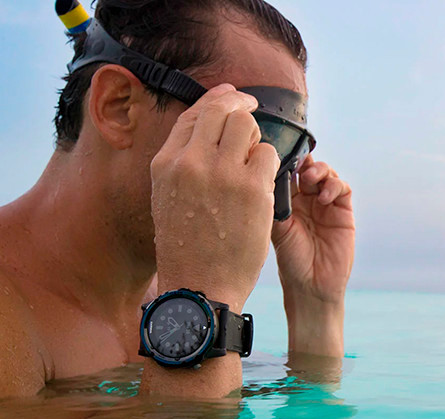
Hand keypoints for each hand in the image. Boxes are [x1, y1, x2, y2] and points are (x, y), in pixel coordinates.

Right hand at [150, 84, 279, 311]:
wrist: (202, 286)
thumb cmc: (188, 247)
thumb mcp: (169, 198)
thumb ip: (185, 161)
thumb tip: (211, 123)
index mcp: (166, 164)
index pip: (195, 114)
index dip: (218, 100)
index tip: (233, 96)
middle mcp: (190, 162)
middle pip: (223, 111)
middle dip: (242, 110)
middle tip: (253, 114)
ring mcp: (223, 173)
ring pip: (249, 127)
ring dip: (256, 140)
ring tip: (254, 163)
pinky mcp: (253, 188)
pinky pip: (269, 155)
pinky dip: (269, 165)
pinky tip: (263, 184)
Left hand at [271, 156, 354, 356]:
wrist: (312, 285)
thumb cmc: (290, 261)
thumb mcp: (276, 227)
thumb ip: (276, 200)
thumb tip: (271, 171)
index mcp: (286, 201)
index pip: (287, 171)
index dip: (285, 159)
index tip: (280, 153)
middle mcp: (306, 199)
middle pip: (307, 166)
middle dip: (304, 160)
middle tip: (298, 163)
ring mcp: (326, 204)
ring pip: (326, 173)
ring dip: (319, 170)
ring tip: (312, 179)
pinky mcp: (343, 211)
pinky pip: (342, 189)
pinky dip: (334, 186)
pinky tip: (324, 198)